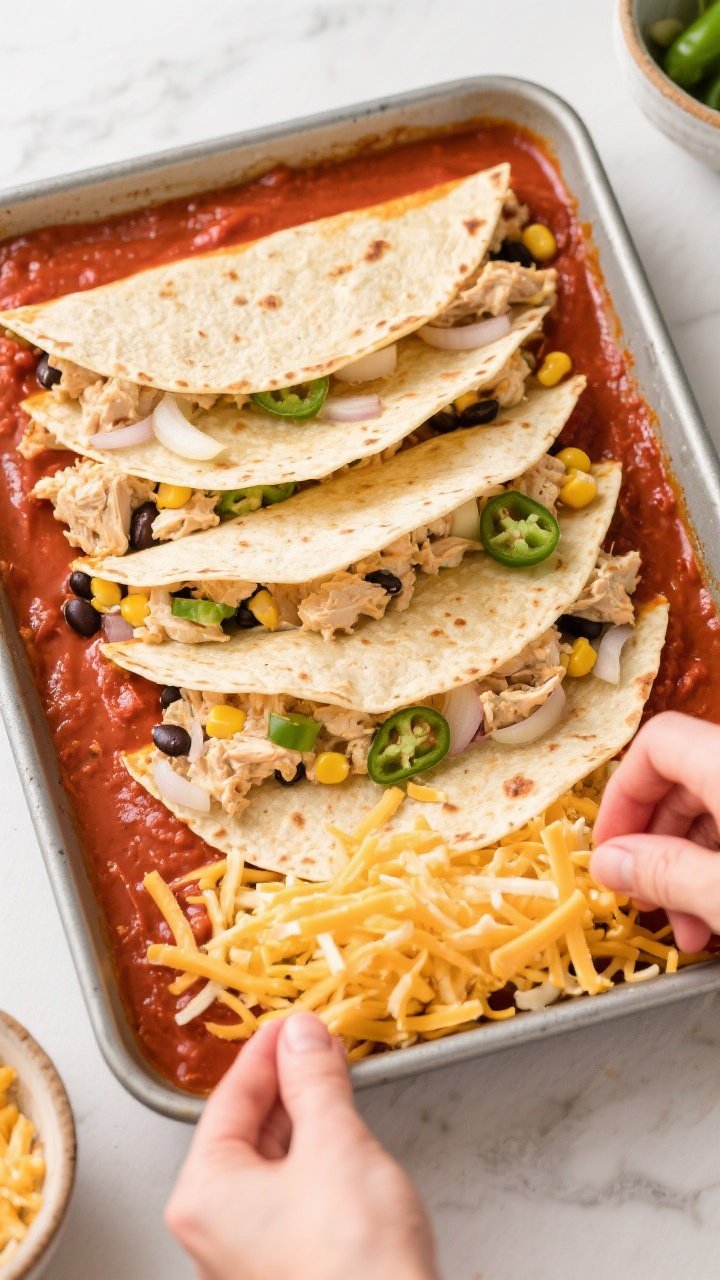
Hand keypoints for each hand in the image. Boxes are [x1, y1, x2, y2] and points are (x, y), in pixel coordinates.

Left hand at [166, 1013, 437, 1279]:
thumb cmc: (353, 1263)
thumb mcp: (335, 1145)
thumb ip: (314, 1081)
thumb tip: (302, 1037)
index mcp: (204, 1194)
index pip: (229, 1098)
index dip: (267, 1051)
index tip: (292, 1024)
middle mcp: (213, 1230)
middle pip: (245, 1132)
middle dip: (286, 1084)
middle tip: (318, 1046)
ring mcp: (246, 1257)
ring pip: (269, 1166)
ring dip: (303, 1120)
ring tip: (335, 1083)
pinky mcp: (284, 1272)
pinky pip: (288, 1198)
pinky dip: (313, 1161)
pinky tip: (342, 1142)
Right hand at [591, 711, 719, 951]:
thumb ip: (665, 873)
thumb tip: (607, 864)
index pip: (657, 743)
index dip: (623, 795)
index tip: (610, 852)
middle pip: (683, 779)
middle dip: (653, 843)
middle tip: (643, 899)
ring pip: (714, 809)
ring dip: (687, 866)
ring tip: (687, 929)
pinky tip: (716, 917)